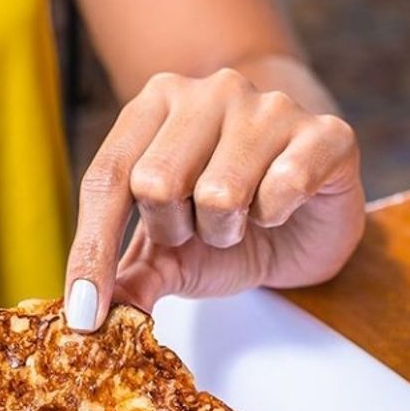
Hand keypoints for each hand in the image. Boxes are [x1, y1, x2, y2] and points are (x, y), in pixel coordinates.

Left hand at [63, 69, 364, 329]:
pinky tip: (281, 208)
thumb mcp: (165, 257)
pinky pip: (282, 188)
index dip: (91, 250)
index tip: (85, 313)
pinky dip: (274, 217)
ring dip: (224, 230)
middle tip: (199, 227)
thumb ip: (125, 279)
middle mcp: (210, 90)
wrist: (303, 225)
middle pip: (156, 182)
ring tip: (241, 219)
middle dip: (174, 229)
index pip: (106, 178)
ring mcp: (269, 104)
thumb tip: (85, 320)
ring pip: (219, 193)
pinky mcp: (324, 133)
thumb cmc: (226, 227)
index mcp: (155, 105)